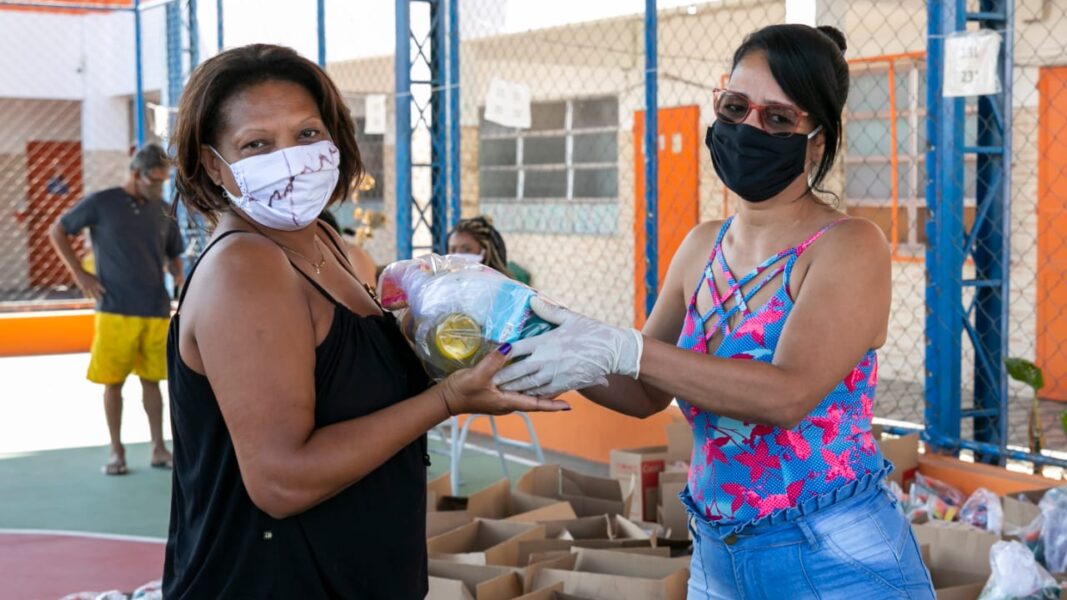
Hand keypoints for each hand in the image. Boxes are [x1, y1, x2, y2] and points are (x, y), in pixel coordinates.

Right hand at [74, 271, 105, 299]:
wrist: (79, 272)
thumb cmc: (86, 274)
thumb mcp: (92, 276)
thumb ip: (96, 280)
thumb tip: (100, 282)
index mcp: (95, 281)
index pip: (100, 286)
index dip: (103, 289)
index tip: (105, 292)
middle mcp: (92, 284)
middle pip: (97, 291)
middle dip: (100, 295)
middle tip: (102, 299)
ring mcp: (88, 286)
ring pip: (92, 293)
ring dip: (95, 297)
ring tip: (97, 300)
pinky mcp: (83, 287)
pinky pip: (85, 293)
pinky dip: (87, 296)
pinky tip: (88, 299)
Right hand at [438, 343, 570, 415]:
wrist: (446, 399)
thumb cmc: (462, 391)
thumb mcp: (478, 376)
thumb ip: (493, 362)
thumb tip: (509, 347)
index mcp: (508, 402)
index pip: (535, 404)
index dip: (552, 405)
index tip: (568, 406)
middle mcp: (509, 402)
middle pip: (535, 399)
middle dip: (551, 394)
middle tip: (568, 384)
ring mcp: (503, 398)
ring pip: (527, 393)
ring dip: (540, 387)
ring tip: (555, 377)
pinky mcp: (497, 392)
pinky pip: (518, 387)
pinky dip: (527, 381)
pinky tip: (531, 373)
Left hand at [492, 297, 642, 396]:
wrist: (613, 352)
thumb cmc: (592, 332)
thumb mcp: (570, 317)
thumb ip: (549, 310)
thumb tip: (532, 300)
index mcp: (545, 342)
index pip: (516, 348)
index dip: (502, 352)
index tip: (491, 354)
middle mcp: (546, 361)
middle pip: (517, 371)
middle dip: (502, 376)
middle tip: (489, 380)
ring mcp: (554, 375)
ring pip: (528, 385)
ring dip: (514, 388)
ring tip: (501, 391)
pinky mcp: (564, 385)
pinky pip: (543, 392)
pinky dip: (531, 394)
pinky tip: (524, 396)